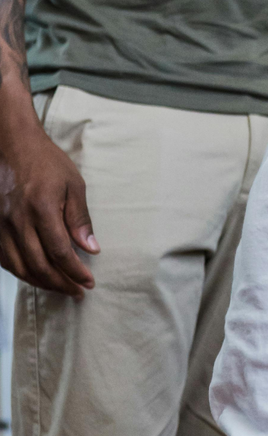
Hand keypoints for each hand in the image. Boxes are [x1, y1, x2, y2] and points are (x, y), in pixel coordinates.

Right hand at [0, 127, 97, 296]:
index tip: (89, 282)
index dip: (75, 272)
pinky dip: (20, 271)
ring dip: (40, 282)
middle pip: (38, 265)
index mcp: (41, 209)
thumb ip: (80, 219)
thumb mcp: (73, 185)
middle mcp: (16, 220)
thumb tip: (91, 248)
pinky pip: (3, 258)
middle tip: (78, 291)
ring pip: (18, 266)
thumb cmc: (45, 161)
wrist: (9, 144)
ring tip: (60, 287)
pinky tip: (35, 275)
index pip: (60, 252)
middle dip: (61, 283)